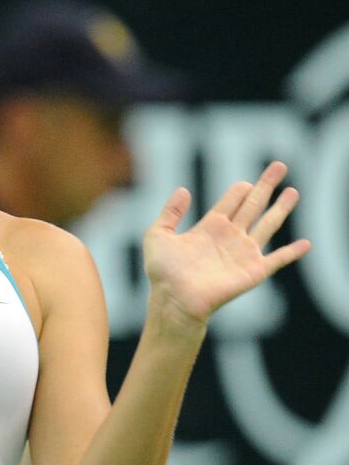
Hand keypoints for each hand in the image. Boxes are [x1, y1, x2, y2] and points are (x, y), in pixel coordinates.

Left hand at [143, 161, 311, 324]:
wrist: (174, 299)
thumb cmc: (163, 271)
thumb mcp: (158, 235)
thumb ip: (170, 212)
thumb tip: (183, 189)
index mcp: (209, 228)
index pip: (231, 202)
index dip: (239, 190)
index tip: (246, 181)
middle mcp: (229, 237)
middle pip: (253, 205)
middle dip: (266, 185)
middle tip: (280, 165)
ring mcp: (243, 253)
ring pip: (268, 224)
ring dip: (281, 208)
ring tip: (293, 191)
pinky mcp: (253, 271)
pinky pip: (277, 259)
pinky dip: (292, 252)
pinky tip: (306, 244)